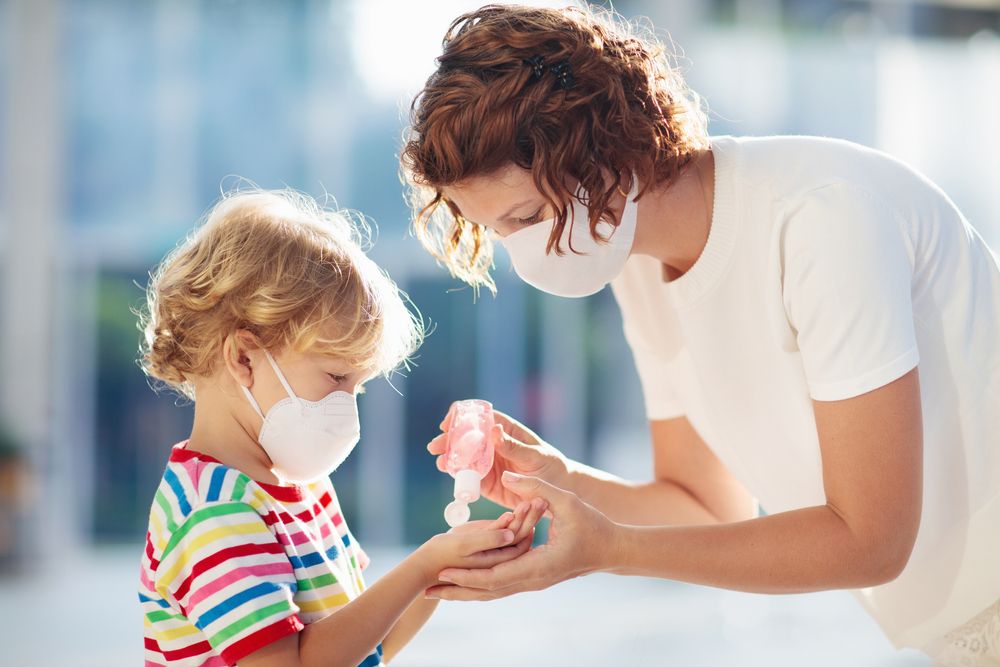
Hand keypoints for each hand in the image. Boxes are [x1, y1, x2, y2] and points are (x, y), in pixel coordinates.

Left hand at [425, 471, 617, 600]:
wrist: (612, 550)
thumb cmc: (594, 525)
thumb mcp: (567, 501)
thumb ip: (537, 488)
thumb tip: (509, 474)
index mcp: (541, 565)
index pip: (497, 575)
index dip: (469, 575)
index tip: (445, 572)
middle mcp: (534, 579)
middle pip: (489, 592)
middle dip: (457, 592)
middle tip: (428, 591)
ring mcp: (533, 582)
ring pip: (493, 593)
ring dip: (465, 593)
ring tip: (437, 593)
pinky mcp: (533, 578)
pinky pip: (501, 586)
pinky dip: (480, 587)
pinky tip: (462, 585)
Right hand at [427, 406, 571, 509]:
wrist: (557, 495)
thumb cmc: (551, 468)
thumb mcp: (535, 456)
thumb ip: (514, 447)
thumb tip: (494, 431)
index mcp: (506, 431)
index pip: (481, 418)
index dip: (462, 417)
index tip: (448, 421)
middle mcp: (494, 445)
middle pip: (466, 438)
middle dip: (449, 440)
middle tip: (435, 446)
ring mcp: (489, 464)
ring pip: (464, 457)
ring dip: (450, 458)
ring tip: (441, 462)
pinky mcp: (487, 483)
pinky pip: (469, 477)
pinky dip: (457, 475)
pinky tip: (449, 474)